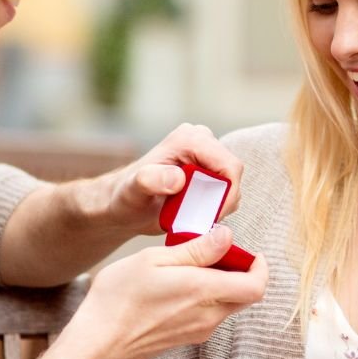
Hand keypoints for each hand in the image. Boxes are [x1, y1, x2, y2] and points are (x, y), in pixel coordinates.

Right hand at [56, 226, 268, 358]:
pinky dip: (207, 296)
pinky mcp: (188, 337)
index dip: (260, 267)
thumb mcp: (155, 259)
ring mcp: (199, 330)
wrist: (99, 341)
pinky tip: (181, 284)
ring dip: (222, 283)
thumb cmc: (119, 298)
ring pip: (228, 304)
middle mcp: (208, 315)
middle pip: (246, 296)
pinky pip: (211, 314)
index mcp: (203, 291)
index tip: (251, 252)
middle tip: (219, 252)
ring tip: (192, 265)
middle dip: (241, 272)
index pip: (256, 286)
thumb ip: (196, 249)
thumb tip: (226, 236)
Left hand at [105, 123, 243, 234]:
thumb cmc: (126, 197)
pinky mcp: (208, 165)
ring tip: (191, 216)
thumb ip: (150, 181)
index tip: (211, 218)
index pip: (229, 166)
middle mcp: (200, 139)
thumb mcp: (134, 191)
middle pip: (232, 174)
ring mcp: (205, 152)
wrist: (125, 204)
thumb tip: (178, 178)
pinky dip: (216, 204)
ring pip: (231, 183)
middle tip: (199, 219)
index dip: (228, 194)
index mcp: (188, 139)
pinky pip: (226, 188)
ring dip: (218, 204)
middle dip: (222, 200)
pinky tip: (194, 212)